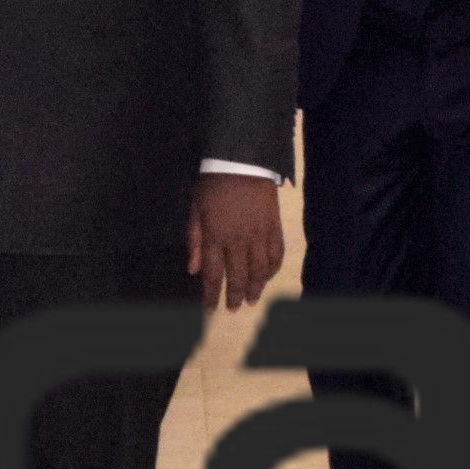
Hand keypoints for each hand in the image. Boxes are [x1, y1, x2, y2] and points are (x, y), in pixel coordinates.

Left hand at [186, 173, 283, 311]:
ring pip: (260, 270)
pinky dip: (273, 268)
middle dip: (235, 296)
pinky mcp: (274, 227)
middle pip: (238, 277)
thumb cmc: (213, 184)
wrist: (242, 160)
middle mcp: (238, 240)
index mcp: (215, 237)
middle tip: (234, 308)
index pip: (213, 275)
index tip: (210, 308)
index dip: (211, 295)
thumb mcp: (196, 210)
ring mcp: (258, 234)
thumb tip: (193, 269)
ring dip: (256, 287)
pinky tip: (268, 276)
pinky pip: (276, 254)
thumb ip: (195, 240)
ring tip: (252, 299)